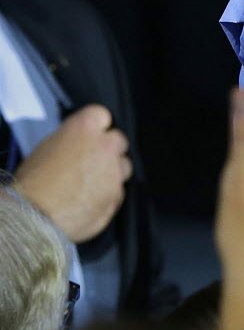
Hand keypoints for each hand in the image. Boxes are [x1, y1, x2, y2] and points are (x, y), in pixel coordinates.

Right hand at [14, 105, 131, 242]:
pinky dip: (108, 192)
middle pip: (118, 140)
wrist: (37, 214)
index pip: (102, 115)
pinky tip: (90, 198)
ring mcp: (115, 172)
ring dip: (112, 171)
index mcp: (85, 128)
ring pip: (123, 166)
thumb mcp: (48, 147)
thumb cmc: (34, 180)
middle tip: (91, 159)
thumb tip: (81, 145)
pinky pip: (118, 189)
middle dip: (108, 148)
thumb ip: (73, 140)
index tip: (90, 133)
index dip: (96, 125)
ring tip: (90, 182)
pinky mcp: (118, 195)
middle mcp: (106, 146)